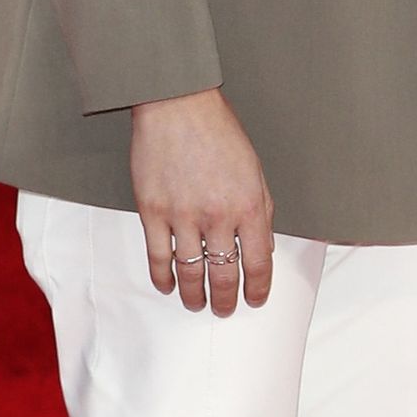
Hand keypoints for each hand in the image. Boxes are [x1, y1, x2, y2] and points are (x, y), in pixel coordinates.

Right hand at [129, 87, 273, 314]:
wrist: (177, 105)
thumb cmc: (219, 133)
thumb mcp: (255, 170)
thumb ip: (262, 210)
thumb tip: (264, 248)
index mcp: (248, 206)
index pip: (259, 263)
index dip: (258, 288)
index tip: (255, 300)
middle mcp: (217, 216)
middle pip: (224, 275)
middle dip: (226, 300)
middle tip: (224, 310)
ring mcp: (182, 216)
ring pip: (190, 273)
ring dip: (195, 296)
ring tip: (197, 304)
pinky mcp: (152, 211)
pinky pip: (157, 257)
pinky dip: (163, 278)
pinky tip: (168, 286)